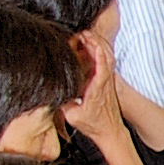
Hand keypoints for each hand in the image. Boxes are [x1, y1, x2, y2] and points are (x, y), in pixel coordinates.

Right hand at [61, 29, 124, 146]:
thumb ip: (64, 104)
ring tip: (86, 37)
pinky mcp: (108, 83)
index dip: (94, 47)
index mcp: (98, 87)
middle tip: (83, 33)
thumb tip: (53, 92)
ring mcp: (109, 82)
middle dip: (96, 40)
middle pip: (106, 54)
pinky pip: (107, 63)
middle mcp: (106, 82)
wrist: (110, 132)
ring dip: (99, 45)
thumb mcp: (74, 117)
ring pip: (109, 57)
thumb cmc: (94, 125)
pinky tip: (91, 49)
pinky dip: (100, 53)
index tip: (85, 38)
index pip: (101, 62)